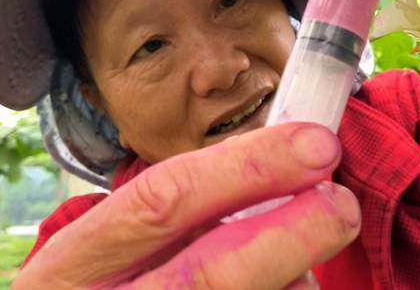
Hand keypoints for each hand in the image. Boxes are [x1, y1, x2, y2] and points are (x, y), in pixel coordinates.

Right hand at [14, 123, 359, 289]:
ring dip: (296, 279)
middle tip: (342, 205)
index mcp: (77, 263)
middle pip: (212, 273)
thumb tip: (290, 168)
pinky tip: (291, 283)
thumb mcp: (116, 245)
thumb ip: (184, 210)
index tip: (316, 144)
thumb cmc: (113, 285)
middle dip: (294, 232)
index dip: (250, 166)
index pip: (164, 199)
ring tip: (304, 257)